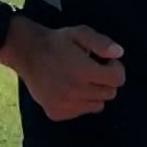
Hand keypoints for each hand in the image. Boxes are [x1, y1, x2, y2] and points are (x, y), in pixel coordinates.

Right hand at [3, 19, 125, 121]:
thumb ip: (101, 42)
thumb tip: (119, 53)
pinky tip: (68, 88)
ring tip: (80, 79)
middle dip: (105, 81)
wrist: (27, 53)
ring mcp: (65, 105)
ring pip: (97, 105)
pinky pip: (81, 112)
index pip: (117, 80)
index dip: (115, 68)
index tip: (105, 62)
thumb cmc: (56, 42)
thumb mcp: (80, 33)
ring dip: (94, 93)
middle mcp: (75, 92)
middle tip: (91, 69)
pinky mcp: (57, 113)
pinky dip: (80, 102)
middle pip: (109, 93)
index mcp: (83, 72)